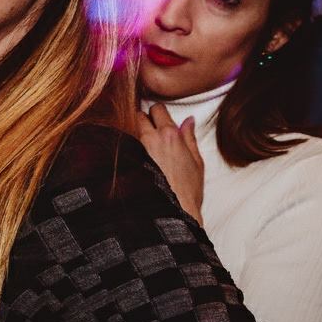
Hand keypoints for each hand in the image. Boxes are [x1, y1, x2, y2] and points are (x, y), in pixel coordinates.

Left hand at [137, 104, 204, 224]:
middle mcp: (151, 139)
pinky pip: (124, 146)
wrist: (173, 212)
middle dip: (143, 118)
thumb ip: (190, 138)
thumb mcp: (197, 162)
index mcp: (170, 135)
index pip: (157, 108)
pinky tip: (135, 156)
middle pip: (139, 114)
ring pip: (129, 129)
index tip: (159, 116)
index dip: (158, 111)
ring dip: (134, 132)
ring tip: (142, 144)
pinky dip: (128, 147)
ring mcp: (136, 150)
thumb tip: (188, 121)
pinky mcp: (128, 162)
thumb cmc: (187, 192)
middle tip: (149, 128)